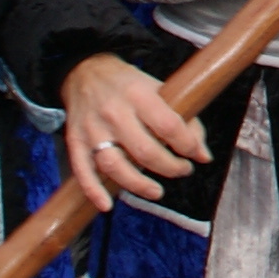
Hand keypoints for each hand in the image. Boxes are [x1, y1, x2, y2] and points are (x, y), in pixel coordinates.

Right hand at [62, 56, 211, 205]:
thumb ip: (184, 119)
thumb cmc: (129, 85)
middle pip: (145, 151)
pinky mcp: (76, 141)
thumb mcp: (159, 89)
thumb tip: (202, 154)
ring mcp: (92, 128)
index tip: (197, 156)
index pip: (169, 126)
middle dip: (170, 168)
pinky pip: (82, 170)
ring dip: (138, 184)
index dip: (188, 146)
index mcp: (139, 94)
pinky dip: (93, 191)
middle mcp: (114, 111)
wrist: (84, 72)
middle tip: (182, 171)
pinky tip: (107, 205)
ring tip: (157, 191)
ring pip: (114, 165)